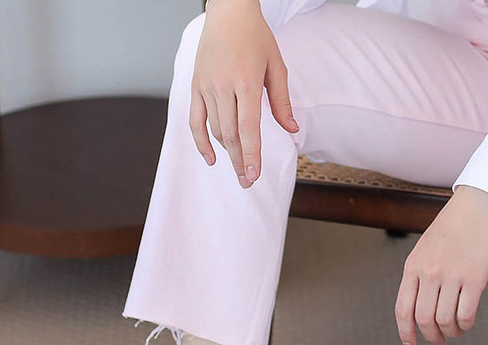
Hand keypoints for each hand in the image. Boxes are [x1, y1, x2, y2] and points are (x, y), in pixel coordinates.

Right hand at [190, 0, 297, 187]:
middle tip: (248, 182)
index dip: (251, 155)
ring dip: (227, 154)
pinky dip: (201, 141)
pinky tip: (210, 158)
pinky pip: (195, 120)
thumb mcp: (276, 66)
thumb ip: (282, 102)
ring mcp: (206, 86)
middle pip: (231, 135)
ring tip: (238, 170)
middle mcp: (223, 85)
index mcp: (246, 81)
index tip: (254, 176)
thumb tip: (292, 131)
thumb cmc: (255, 36)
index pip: (248, 128)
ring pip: (215, 130)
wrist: (227, 10)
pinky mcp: (195, 85)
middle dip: (240, 162)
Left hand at [395, 185, 487, 344]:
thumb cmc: (454, 226)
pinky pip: (465, 314)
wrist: (479, 203)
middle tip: (439, 340)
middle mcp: (429, 272)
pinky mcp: (474, 277)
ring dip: (451, 332)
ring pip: (445, 320)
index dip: (405, 333)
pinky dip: (465, 325)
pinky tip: (468, 322)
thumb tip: (419, 308)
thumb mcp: (426, 248)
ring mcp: (451, 275)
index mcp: (413, 266)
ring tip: (456, 331)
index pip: (403, 310)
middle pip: (423, 319)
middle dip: (431, 336)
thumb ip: (420, 275)